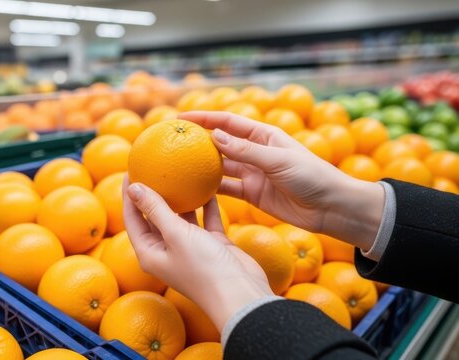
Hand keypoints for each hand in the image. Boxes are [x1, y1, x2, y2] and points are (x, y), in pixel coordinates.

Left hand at [123, 178, 273, 331]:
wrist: (240, 294)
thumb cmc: (203, 267)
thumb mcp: (175, 234)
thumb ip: (155, 209)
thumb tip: (133, 187)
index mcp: (150, 252)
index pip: (133, 219)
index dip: (130, 195)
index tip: (131, 170)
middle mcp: (167, 250)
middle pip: (154, 217)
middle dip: (154, 193)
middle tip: (154, 167)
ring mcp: (189, 248)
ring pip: (181, 218)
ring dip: (181, 198)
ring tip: (179, 173)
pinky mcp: (211, 245)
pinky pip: (205, 220)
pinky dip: (206, 206)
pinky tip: (208, 186)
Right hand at [179, 111, 383, 250]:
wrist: (331, 207)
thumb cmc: (311, 176)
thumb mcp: (278, 160)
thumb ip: (246, 150)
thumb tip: (214, 136)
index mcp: (263, 135)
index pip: (228, 122)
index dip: (204, 118)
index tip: (180, 118)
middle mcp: (255, 152)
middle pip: (220, 143)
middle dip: (198, 142)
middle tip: (172, 143)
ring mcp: (253, 173)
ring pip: (221, 167)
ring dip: (202, 167)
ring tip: (177, 168)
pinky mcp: (253, 194)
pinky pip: (227, 189)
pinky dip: (211, 189)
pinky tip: (193, 190)